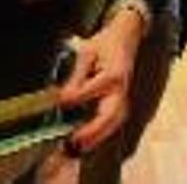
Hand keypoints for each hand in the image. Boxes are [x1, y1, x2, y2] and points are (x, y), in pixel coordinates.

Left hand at [58, 10, 143, 151]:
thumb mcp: (87, 52)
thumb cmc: (106, 43)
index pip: (90, 91)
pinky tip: (87, 141)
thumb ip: (76, 76)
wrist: (126, 38)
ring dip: (98, 137)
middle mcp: (121, 89)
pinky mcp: (122, 102)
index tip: (59, 102)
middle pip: (110, 115)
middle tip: (74, 142)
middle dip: (92, 131)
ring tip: (79, 148)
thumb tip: (63, 98)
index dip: (73, 98)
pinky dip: (102, 133)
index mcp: (113, 74)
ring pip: (114, 123)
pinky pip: (114, 122)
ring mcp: (124, 97)